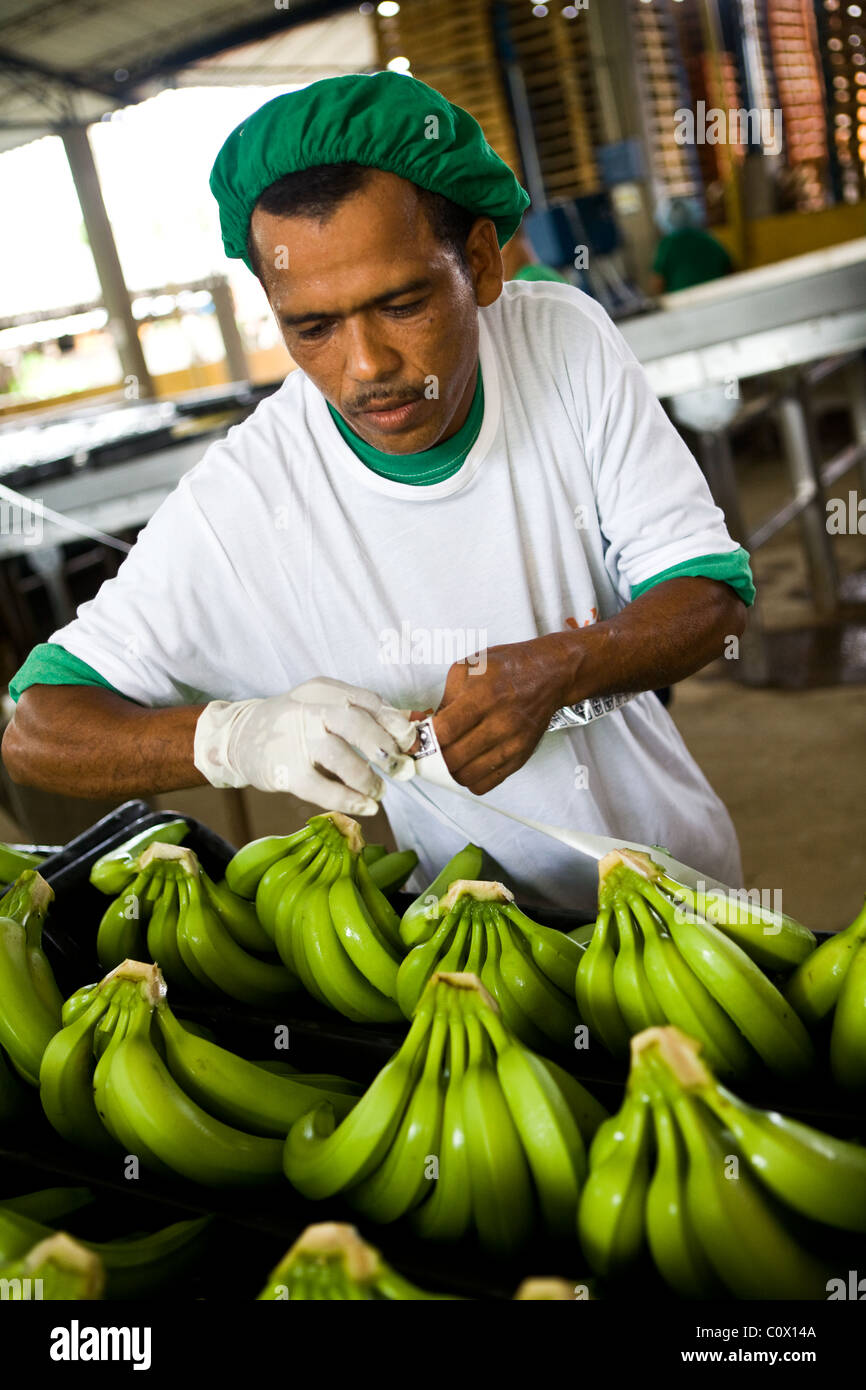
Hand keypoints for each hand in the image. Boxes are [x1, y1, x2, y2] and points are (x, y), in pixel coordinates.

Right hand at [193, 677, 416, 814]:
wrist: (236, 738)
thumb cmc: (291, 724)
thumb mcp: (321, 706)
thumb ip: (360, 714)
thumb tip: (407, 728)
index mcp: (323, 691)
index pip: (367, 700)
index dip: (394, 722)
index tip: (409, 741)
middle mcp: (308, 710)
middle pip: (355, 721)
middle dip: (385, 747)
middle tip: (401, 768)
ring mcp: (294, 740)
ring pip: (339, 755)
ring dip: (368, 777)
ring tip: (380, 791)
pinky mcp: (284, 771)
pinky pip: (322, 788)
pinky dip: (349, 799)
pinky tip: (366, 806)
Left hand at [432, 637, 567, 794]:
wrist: (549, 675)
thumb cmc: (506, 667)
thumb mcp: (468, 668)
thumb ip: (445, 699)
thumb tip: (427, 727)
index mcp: (482, 697)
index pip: (444, 732)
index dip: (425, 739)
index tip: (419, 737)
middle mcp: (499, 723)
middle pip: (453, 759)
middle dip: (434, 756)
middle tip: (430, 749)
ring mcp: (512, 744)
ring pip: (467, 777)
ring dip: (451, 770)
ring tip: (449, 756)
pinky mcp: (520, 757)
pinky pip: (487, 784)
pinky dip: (471, 779)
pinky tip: (468, 763)